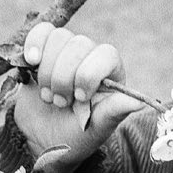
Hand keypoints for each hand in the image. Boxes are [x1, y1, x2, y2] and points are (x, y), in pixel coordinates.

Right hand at [13, 22, 143, 171]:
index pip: (106, 54)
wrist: (43, 140)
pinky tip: (31, 62)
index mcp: (111, 73)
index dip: (89, 74)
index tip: (79, 98)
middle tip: (60, 104)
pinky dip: (34, 45)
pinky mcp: (42, 51)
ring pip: (59, 38)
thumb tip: (141, 104)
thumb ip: (115, 112)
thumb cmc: (76, 136)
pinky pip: (41, 32)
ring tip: (48, 97)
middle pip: (79, 44)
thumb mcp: (96, 129)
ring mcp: (66, 52)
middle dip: (64, 77)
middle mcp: (90, 57)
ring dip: (48, 71)